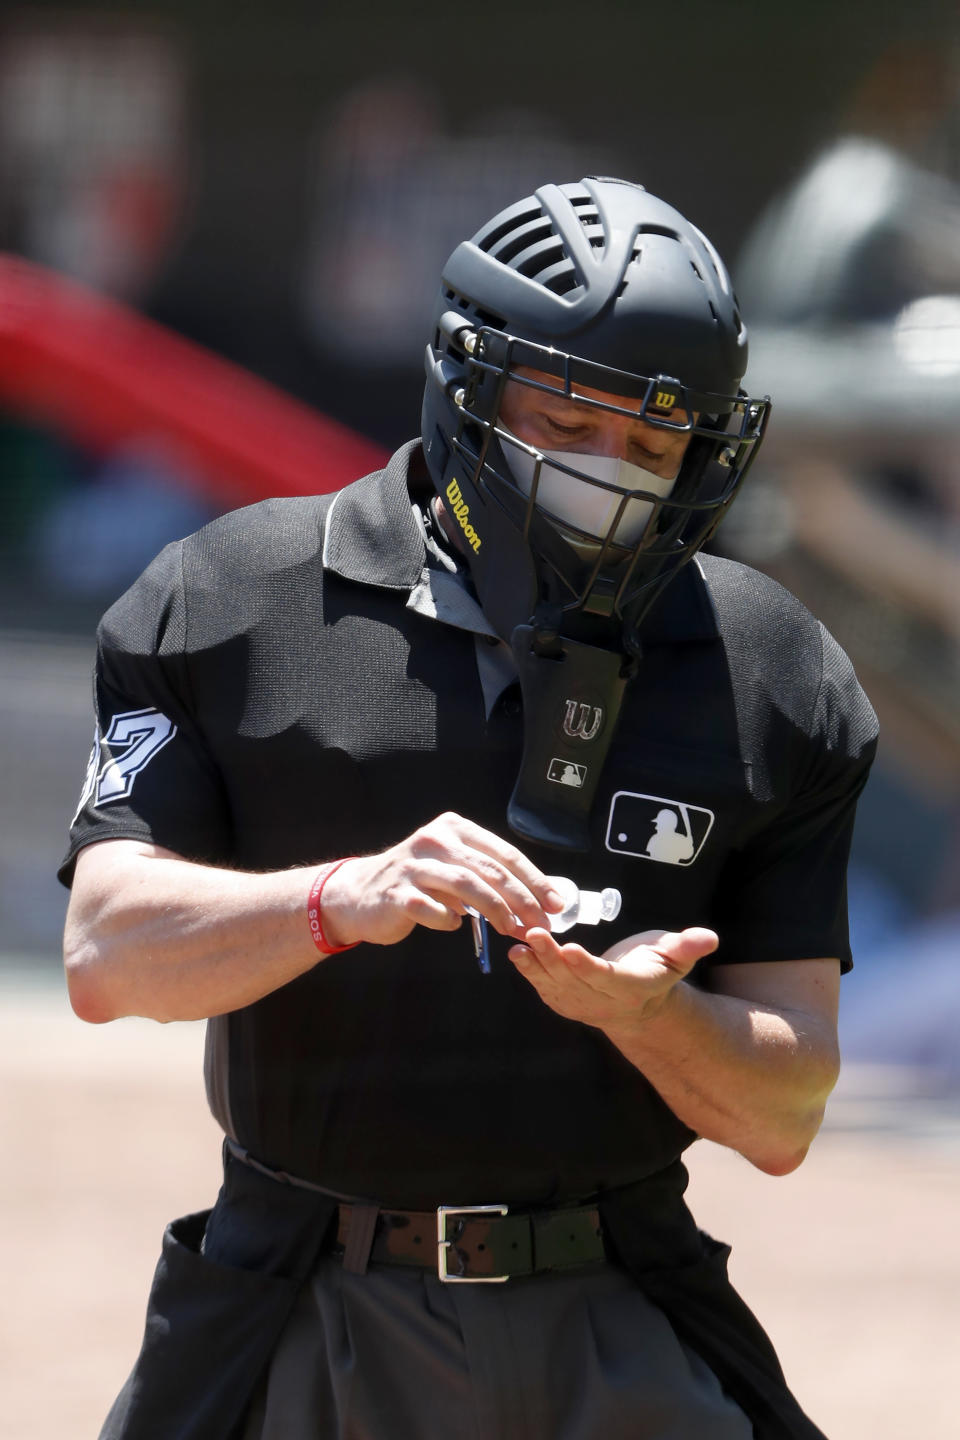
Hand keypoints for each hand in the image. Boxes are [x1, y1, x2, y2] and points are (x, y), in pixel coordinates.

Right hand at [318, 812, 564, 947]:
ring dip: (496, 911)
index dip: (534, 880)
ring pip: (466, 886)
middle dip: (523, 899)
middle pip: (490, 870)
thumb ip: (486, 876)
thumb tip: (536, 901)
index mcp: (454, 829)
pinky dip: (447, 920)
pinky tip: (454, 925)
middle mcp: (435, 841)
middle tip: (542, 924)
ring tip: (513, 930)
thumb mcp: (451, 866)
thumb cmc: (416, 882)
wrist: (358, 894)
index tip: (556, 904)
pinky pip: (431, 909)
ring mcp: (413, 866)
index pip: (504, 853)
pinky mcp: (396, 893)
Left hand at [507, 926, 718, 1030]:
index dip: (586, 966)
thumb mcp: (675, 957)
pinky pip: (545, 989)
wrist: (640, 1006)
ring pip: (555, 986)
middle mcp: (603, 1002)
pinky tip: (517, 954)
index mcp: (630, 988)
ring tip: (520, 944)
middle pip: (574, 980)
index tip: (570, 948)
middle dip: (552, 958)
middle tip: (534, 933)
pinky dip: (529, 973)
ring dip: (535, 966)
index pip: (605, 978)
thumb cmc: (656, 970)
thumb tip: (710, 937)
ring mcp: (580, 1005)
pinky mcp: (564, 1003)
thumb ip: (688, 946)